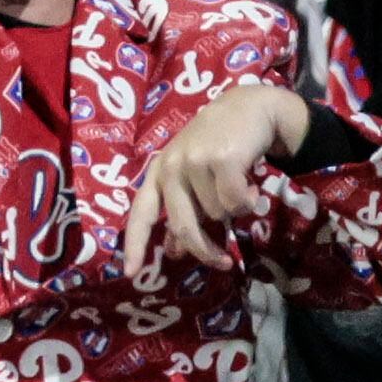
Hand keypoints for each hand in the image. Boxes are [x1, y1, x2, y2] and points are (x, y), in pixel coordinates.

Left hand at [120, 81, 311, 284]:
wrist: (249, 108)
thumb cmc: (219, 145)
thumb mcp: (193, 175)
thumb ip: (184, 208)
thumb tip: (175, 250)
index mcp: (159, 173)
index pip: (141, 213)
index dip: (135, 244)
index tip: (131, 273)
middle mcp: (171, 166)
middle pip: (184, 226)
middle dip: (204, 250)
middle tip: (222, 263)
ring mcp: (194, 160)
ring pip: (217, 214)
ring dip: (234, 210)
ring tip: (238, 187)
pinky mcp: (220, 158)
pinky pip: (235, 203)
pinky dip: (248, 201)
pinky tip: (250, 184)